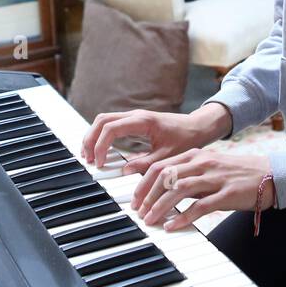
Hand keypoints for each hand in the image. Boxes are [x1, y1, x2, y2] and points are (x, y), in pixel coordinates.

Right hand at [81, 105, 230, 173]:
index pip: (111, 128)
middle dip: (91, 139)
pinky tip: (101, 150)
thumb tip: (125, 171)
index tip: (100, 163)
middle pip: (102, 120)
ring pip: (104, 120)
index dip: (101, 146)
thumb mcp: (167, 157)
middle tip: (88, 159)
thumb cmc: (186, 139)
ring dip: (94, 136)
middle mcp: (136, 115)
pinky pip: (111, 124)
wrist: (197, 127)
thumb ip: (146, 164)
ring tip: (90, 156)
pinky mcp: (134, 122)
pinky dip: (102, 135)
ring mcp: (134, 117)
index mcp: (143, 121)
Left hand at [131, 149, 274, 231]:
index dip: (143, 183)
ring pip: (179, 190)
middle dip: (148, 195)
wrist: (269, 174)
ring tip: (149, 220)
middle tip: (139, 212)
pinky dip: (183, 216)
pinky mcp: (227, 194)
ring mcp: (215, 178)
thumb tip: (162, 191)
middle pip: (166, 176)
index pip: (161, 166)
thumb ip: (187, 176)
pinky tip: (171, 225)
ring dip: (160, 206)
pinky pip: (200, 206)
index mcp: (196, 155)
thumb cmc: (235, 173)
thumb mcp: (208, 168)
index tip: (135, 199)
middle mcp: (203, 163)